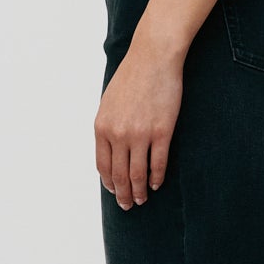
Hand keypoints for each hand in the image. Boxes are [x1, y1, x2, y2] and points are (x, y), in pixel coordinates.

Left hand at [95, 33, 183, 207]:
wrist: (153, 58)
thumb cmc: (132, 77)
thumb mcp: (109, 102)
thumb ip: (108, 127)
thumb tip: (111, 150)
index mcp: (102, 127)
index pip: (103, 165)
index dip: (108, 182)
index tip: (114, 191)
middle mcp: (119, 134)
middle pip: (119, 174)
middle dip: (123, 194)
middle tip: (127, 205)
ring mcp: (140, 134)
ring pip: (138, 174)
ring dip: (139, 191)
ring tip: (141, 199)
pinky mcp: (162, 132)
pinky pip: (158, 163)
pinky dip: (156, 177)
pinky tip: (156, 184)